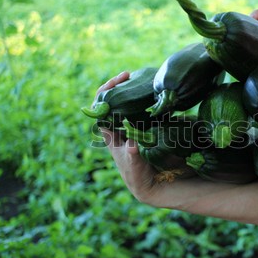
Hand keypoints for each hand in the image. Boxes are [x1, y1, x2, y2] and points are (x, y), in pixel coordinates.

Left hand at [97, 72, 158, 204]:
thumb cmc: (136, 174)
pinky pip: (143, 109)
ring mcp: (130, 126)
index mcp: (108, 132)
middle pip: (113, 99)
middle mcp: (118, 126)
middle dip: (120, 85)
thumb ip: (132, 154)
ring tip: (144, 80)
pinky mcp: (144, 128)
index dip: (107, 90)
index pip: (100, 105)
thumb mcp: (133, 164)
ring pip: (128, 103)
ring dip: (134, 91)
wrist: (149, 183)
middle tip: (131, 74)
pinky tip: (156, 94)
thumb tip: (133, 145)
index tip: (120, 80)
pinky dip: (147, 100)